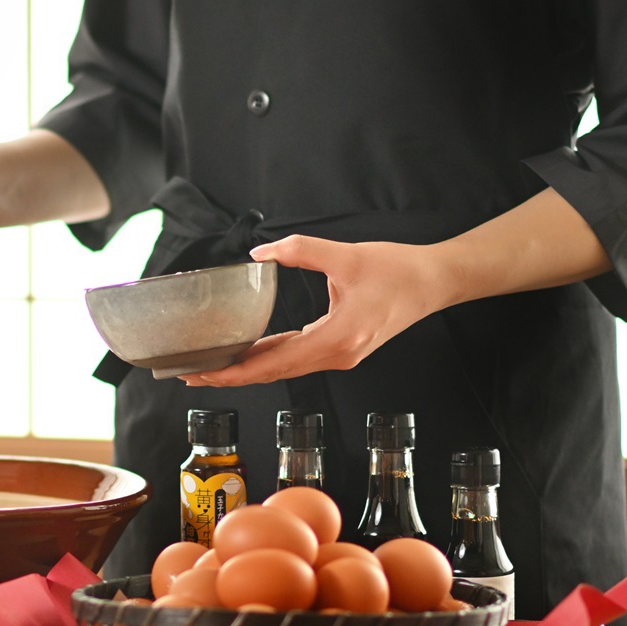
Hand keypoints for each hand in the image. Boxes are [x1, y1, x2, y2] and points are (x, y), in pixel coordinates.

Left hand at [181, 236, 452, 386]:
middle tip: (191, 374)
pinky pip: (300, 358)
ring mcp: (342, 355)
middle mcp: (337, 355)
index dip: (234, 372)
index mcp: (336, 339)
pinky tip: (251, 351)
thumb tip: (260, 253)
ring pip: (286, 368)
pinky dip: (272, 357)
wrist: (435, 282)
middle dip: (231, 375)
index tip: (203, 375)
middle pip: (274, 373)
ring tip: (213, 364)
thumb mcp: (344, 255)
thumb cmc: (398, 270)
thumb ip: (299, 250)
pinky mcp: (344, 348)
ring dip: (250, 368)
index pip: (273, 364)